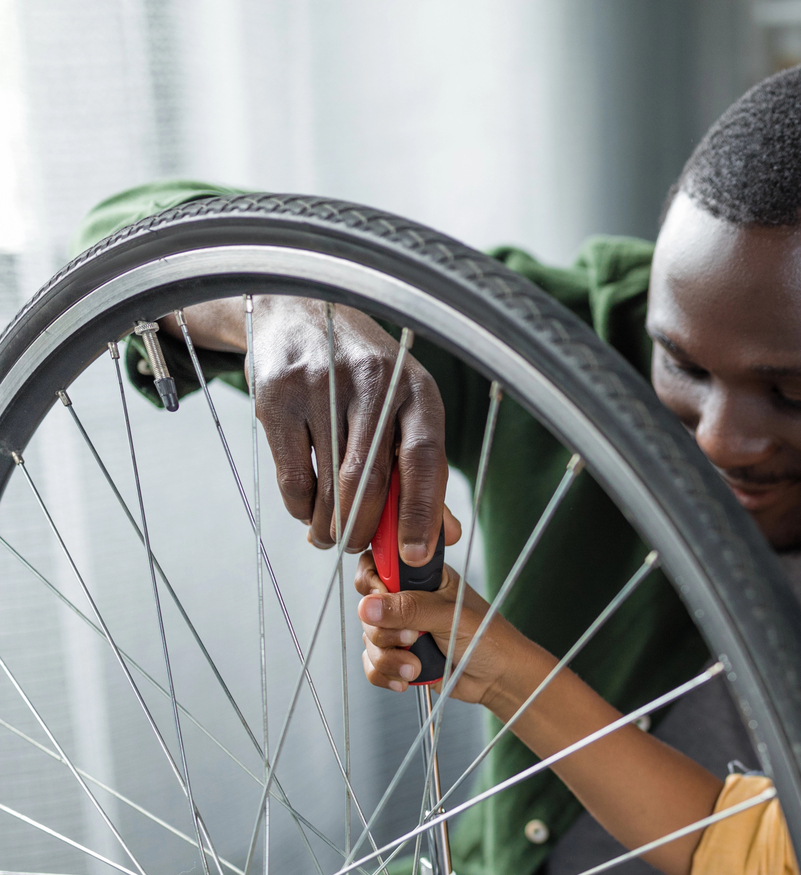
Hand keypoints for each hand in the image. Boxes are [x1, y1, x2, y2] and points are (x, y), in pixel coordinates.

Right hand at [170, 297, 446, 558]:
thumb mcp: (404, 405)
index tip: (416, 557)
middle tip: (358, 548)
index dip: (423, 513)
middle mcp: (372, 383)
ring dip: (329, 526)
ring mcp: (319, 386)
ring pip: (327, 485)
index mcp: (416, 389)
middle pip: (369, 481)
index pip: (424, 459)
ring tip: (331, 535)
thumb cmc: (365, 376)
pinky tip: (308, 508)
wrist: (301, 311)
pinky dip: (301, 507)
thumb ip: (423, 469)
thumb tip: (445, 537)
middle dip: (364, 530)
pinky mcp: (276, 396)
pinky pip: (292, 476)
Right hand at [355, 512, 543, 709]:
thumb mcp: (449, 616)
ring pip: (369, 638)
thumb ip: (411, 608)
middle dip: (384, 630)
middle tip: (411, 638)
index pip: (379, 565)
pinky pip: (372, 663)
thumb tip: (369, 606)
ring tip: (416, 667)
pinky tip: (406, 679)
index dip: (371, 581)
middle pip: (368, 608)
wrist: (498, 679)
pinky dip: (384, 674)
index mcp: (423, 578)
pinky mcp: (399, 656)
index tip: (380, 597)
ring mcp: (402, 630)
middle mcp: (408, 601)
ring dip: (388, 658)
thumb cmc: (487, 638)